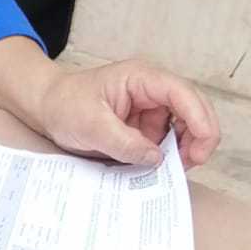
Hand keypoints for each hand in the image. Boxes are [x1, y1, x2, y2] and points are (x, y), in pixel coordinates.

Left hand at [36, 58, 220, 168]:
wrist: (47, 108)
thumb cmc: (65, 105)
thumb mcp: (91, 125)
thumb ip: (124, 142)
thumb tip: (156, 159)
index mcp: (141, 78)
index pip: (182, 94)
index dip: (199, 119)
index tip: (203, 147)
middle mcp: (152, 91)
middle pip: (193, 110)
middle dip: (199, 137)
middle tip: (192, 164)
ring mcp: (151, 110)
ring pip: (184, 129)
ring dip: (185, 149)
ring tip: (173, 171)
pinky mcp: (144, 127)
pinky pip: (165, 142)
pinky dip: (168, 156)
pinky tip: (160, 170)